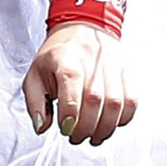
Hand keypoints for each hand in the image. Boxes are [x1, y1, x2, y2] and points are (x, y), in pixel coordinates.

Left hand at [21, 23, 135, 145]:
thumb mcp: (34, 76)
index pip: (71, 81)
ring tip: (93, 136)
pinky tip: (109, 124)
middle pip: (95, 98)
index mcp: (65, 56)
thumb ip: (34, 104)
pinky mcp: (128, 69)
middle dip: (85, 126)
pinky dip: (122, 119)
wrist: (82, 29)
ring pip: (116, 102)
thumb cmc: (57, 57)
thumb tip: (42, 127)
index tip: (65, 128)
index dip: (70, 110)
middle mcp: (92, 57)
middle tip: (76, 137)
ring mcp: (113, 62)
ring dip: (104, 127)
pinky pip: (132, 100)